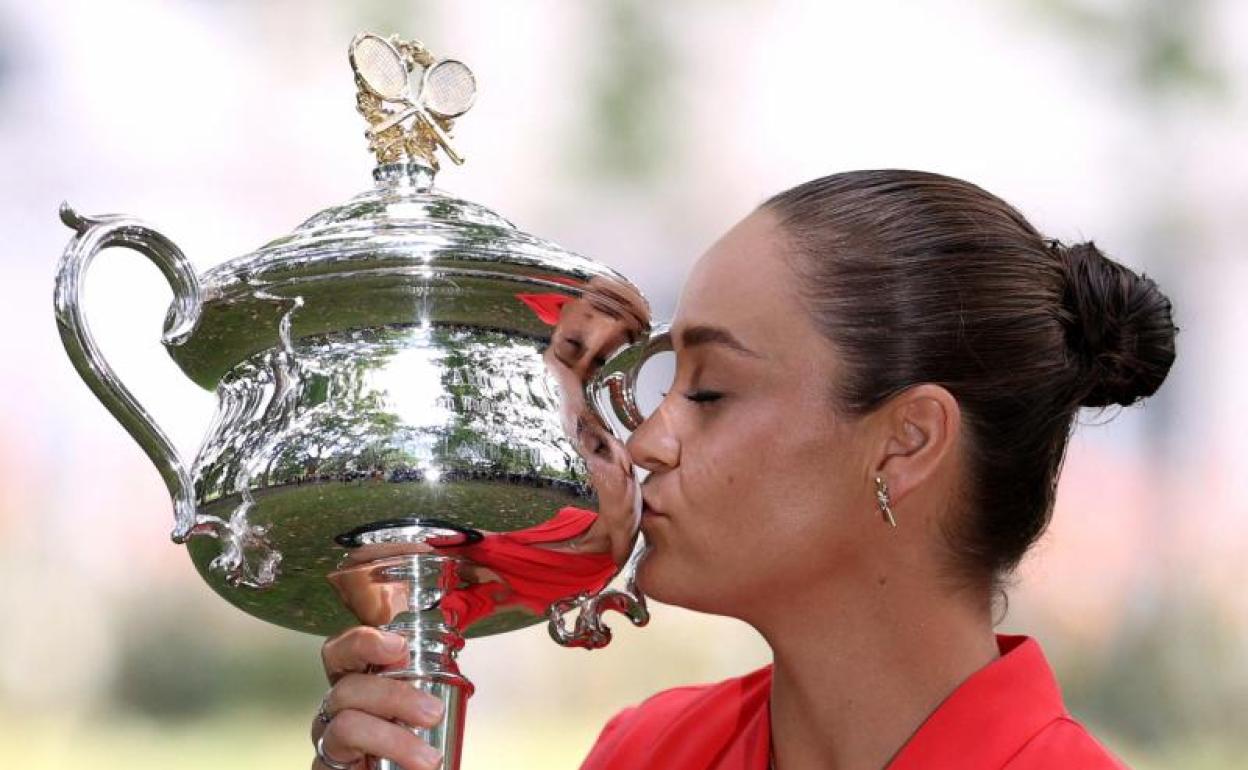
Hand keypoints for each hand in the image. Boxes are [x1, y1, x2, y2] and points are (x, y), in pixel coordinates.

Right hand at [312, 626, 445, 769]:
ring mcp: (329, 736)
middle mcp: (337, 704)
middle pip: (349, 687)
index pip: (343, 649)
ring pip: (347, 724)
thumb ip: (421, 667)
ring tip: (429, 759)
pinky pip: (340, 761)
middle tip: (434, 713)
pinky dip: (377, 762)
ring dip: (393, 739)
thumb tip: (443, 633)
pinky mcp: (326, 766)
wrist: (401, 768)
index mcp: (357, 678)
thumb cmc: (409, 732)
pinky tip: (407, 768)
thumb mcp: (420, 695)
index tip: (399, 647)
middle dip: (395, 697)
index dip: (364, 643)